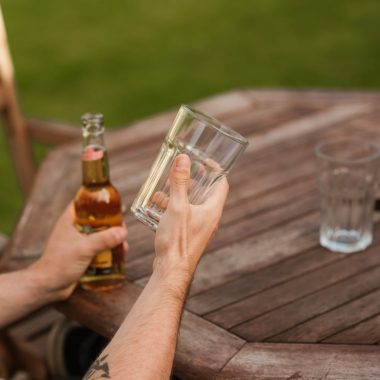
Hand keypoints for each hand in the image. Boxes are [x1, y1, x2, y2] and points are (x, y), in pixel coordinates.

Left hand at [30, 204, 127, 299]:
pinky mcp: (82, 255)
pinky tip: (118, 254)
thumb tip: (123, 232)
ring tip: (123, 243)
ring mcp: (78, 242)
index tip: (111, 202)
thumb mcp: (84, 248)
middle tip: (121, 226)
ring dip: (111, 238)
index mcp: (69, 221)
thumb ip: (104, 239)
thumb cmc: (59, 264)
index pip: (82, 203)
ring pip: (98, 234)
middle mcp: (73, 229)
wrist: (48, 287)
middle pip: (95, 219)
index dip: (96, 200)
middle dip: (110, 222)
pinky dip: (108, 249)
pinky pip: (98, 248)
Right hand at [154, 154, 228, 279]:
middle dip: (195, 180)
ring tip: (167, 185)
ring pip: (194, 204)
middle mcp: (210, 218)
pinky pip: (185, 215)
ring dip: (182, 193)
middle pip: (207, 193)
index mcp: (213, 210)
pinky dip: (175, 206)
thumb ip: (180, 182)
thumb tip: (184, 159)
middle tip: (184, 170)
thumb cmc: (178, 240)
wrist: (171, 270)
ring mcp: (200, 227)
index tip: (204, 160)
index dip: (216, 169)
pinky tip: (158, 204)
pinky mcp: (190, 234)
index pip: (222, 184)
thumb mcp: (177, 206)